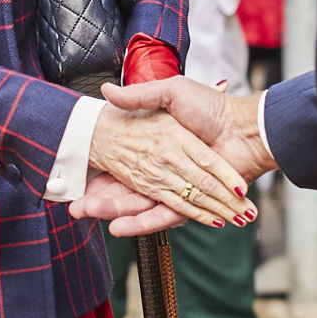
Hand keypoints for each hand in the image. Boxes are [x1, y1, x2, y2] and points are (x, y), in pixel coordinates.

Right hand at [72, 78, 275, 235]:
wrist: (243, 128)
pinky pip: (162, 216)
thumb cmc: (211, 107)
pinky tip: (117, 227)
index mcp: (159, 148)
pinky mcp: (190, 201)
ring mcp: (177, 187)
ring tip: (83, 214)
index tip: (76, 179)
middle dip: (99, 200)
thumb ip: (140, 94)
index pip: (125, 164)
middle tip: (73, 207)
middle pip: (127, 190)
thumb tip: (105, 89)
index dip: (101, 173)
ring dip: (111, 211)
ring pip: (138, 205)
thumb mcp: (170, 92)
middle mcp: (165, 170)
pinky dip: (141, 223)